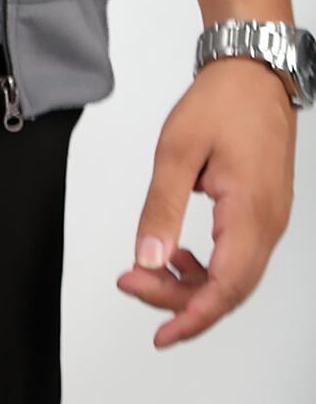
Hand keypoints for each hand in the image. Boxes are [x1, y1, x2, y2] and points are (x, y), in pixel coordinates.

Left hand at [115, 56, 295, 346]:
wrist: (253, 71)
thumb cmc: (222, 102)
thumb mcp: (178, 151)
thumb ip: (161, 208)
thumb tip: (148, 258)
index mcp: (251, 214)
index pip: (225, 288)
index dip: (190, 316)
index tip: (159, 332)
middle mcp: (269, 225)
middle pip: (229, 290)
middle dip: (180, 299)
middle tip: (133, 284)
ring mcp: (271, 220)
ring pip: (235, 276)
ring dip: (192, 285)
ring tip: (147, 272)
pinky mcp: (264, 212)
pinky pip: (239, 257)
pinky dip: (207, 267)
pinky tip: (179, 255)